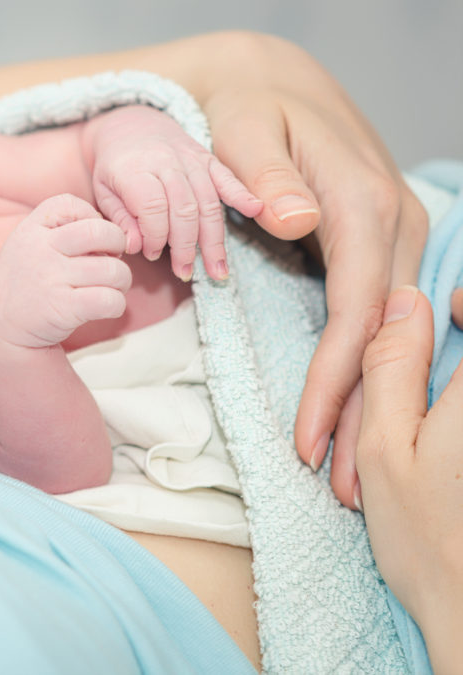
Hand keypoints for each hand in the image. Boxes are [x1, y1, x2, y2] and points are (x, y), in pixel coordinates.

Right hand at [0, 194, 131, 348]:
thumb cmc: (24, 283)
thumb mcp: (26, 244)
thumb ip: (59, 230)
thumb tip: (112, 232)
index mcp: (30, 230)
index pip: (70, 204)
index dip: (91, 216)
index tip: (90, 239)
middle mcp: (40, 250)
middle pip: (101, 232)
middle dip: (118, 244)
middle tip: (112, 258)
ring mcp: (51, 279)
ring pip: (113, 270)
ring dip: (122, 280)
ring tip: (112, 287)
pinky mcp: (63, 309)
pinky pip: (109, 300)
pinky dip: (117, 304)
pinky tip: (106, 306)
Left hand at [87, 105, 262, 281]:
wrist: (132, 125)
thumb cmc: (114, 165)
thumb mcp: (103, 191)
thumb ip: (120, 220)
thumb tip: (135, 248)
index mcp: (135, 168)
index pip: (152, 207)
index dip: (154, 236)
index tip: (150, 254)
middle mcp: (167, 161)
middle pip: (184, 208)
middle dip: (186, 246)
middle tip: (184, 272)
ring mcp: (191, 159)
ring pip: (208, 202)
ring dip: (214, 239)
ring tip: (218, 271)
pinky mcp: (208, 159)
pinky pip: (227, 178)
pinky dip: (242, 195)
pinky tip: (255, 211)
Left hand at [196, 34, 429, 507]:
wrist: (268, 83)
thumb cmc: (244, 108)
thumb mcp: (242, 126)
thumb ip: (262, 172)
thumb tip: (295, 220)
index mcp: (361, 202)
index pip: (355, 310)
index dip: (335, 381)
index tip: (305, 441)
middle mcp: (394, 223)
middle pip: (385, 336)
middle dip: (364, 414)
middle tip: (344, 491)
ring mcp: (394, 236)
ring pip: (392, 334)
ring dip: (374, 404)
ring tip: (352, 474)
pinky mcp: (381, 247)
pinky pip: (382, 319)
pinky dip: (370, 371)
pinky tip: (358, 415)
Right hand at [356, 286, 462, 670]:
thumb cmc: (426, 538)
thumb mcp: (384, 446)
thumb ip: (391, 367)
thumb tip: (405, 301)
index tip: (452, 311)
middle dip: (462, 352)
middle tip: (447, 357)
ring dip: (454, 398)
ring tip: (438, 428)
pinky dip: (454, 429)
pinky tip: (451, 464)